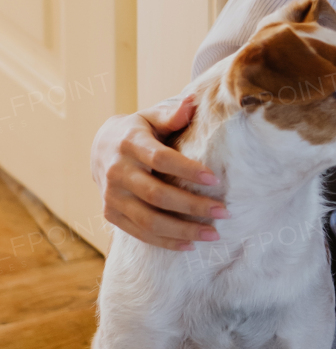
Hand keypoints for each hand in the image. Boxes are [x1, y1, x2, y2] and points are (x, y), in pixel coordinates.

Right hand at [91, 97, 225, 250]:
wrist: (99, 148)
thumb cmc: (138, 131)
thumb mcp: (151, 117)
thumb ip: (172, 115)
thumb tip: (191, 103)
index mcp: (129, 144)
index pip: (160, 159)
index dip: (187, 170)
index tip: (215, 179)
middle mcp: (117, 171)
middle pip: (156, 195)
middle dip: (192, 206)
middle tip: (223, 213)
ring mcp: (111, 196)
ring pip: (148, 220)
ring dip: (182, 230)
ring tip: (213, 234)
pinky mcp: (110, 213)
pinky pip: (139, 233)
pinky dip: (165, 241)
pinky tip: (190, 244)